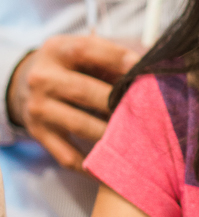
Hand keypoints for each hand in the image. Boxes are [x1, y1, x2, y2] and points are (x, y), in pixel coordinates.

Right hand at [6, 35, 140, 170]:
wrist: (29, 85)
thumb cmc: (74, 67)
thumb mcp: (87, 54)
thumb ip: (114, 59)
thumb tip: (152, 69)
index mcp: (57, 49)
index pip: (86, 50)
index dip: (116, 58)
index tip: (143, 69)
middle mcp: (42, 78)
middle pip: (84, 91)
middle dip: (117, 101)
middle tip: (147, 110)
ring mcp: (38, 108)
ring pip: (80, 125)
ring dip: (110, 134)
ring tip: (137, 136)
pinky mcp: (40, 134)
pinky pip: (69, 156)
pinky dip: (93, 165)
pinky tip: (116, 167)